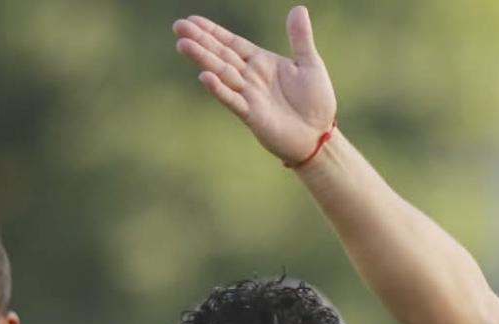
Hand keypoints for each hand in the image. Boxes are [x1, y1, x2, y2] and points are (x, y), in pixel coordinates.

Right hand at [174, 7, 337, 165]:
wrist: (319, 136)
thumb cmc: (316, 102)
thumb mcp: (310, 65)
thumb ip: (300, 38)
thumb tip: (299, 9)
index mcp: (261, 62)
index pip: (232, 43)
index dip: (213, 32)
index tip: (193, 20)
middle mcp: (250, 77)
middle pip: (221, 55)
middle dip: (200, 41)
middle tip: (178, 27)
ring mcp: (249, 95)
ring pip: (222, 73)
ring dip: (203, 59)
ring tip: (183, 45)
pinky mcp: (251, 115)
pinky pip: (233, 100)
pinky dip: (220, 89)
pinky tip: (204, 77)